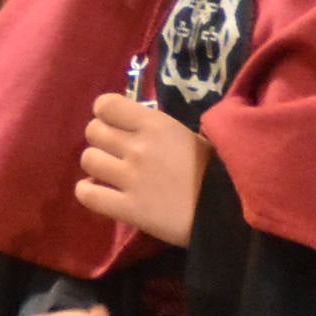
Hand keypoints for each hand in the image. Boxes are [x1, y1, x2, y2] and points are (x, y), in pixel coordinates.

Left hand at [75, 92, 209, 245]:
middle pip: (93, 131)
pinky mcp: (128, 208)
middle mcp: (138, 146)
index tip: (115, 123)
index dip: (106, 114)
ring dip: (96, 164)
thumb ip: (158, 129)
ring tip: (108, 172)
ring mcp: (130, 178)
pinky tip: (99, 192)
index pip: (106, 104)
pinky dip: (88, 191)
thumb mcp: (189, 135)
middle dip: (100, 139)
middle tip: (114, 151)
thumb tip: (134, 127)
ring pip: (88, 159)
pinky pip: (87, 195)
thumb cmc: (217, 170)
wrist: (228, 210)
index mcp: (155, 124)